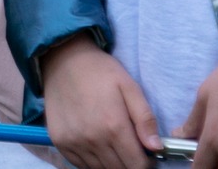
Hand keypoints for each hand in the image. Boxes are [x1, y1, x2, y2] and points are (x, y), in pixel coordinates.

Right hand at [38, 35, 161, 168]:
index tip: (147, 155)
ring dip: (112, 163)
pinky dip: (93, 161)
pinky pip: (81, 165)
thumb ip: (145, 119)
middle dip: (130, 163)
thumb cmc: (100, 72)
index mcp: (113, 126)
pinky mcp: (60, 142)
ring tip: (114, 144)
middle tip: (131, 148)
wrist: (63, 60)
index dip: (146, 163)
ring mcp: (74, 143)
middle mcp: (92, 139)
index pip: (137, 165)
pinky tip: (96, 144)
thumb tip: (156, 148)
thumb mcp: (130, 87)